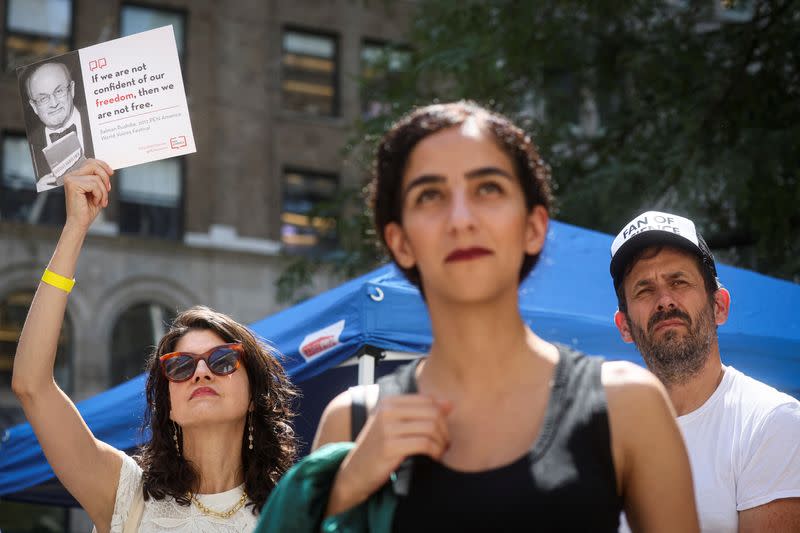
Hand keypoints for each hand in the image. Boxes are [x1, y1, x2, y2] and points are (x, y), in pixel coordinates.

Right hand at [63, 159, 112, 232]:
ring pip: (96, 177)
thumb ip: (99, 179)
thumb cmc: (87, 209)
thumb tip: (108, 170)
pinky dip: (99, 195)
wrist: (80, 222)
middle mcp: (71, 176)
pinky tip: (95, 202)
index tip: (111, 173)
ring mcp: (70, 179)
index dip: (103, 165)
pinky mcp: (73, 185)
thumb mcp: (97, 191)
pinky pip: (94, 184)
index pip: (90, 162)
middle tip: (108, 189)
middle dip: (105, 177)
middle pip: (93, 165)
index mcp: (75, 176)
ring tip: (100, 200)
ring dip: (103, 191)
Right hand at [328, 394, 451, 513]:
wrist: (355, 472)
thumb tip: (449, 404)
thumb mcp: (396, 425)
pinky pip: (424, 443)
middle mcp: (386, 410)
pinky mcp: (389, 446)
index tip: (443, 431)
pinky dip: (435, 451)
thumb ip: (421, 413)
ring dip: (441, 442)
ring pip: (430, 427)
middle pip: (432, 413)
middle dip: (444, 430)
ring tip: (441, 451)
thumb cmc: (379, 448)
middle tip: (445, 444)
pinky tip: (434, 457)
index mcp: (389, 401)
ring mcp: (386, 428)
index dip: (442, 415)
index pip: (427, 400)